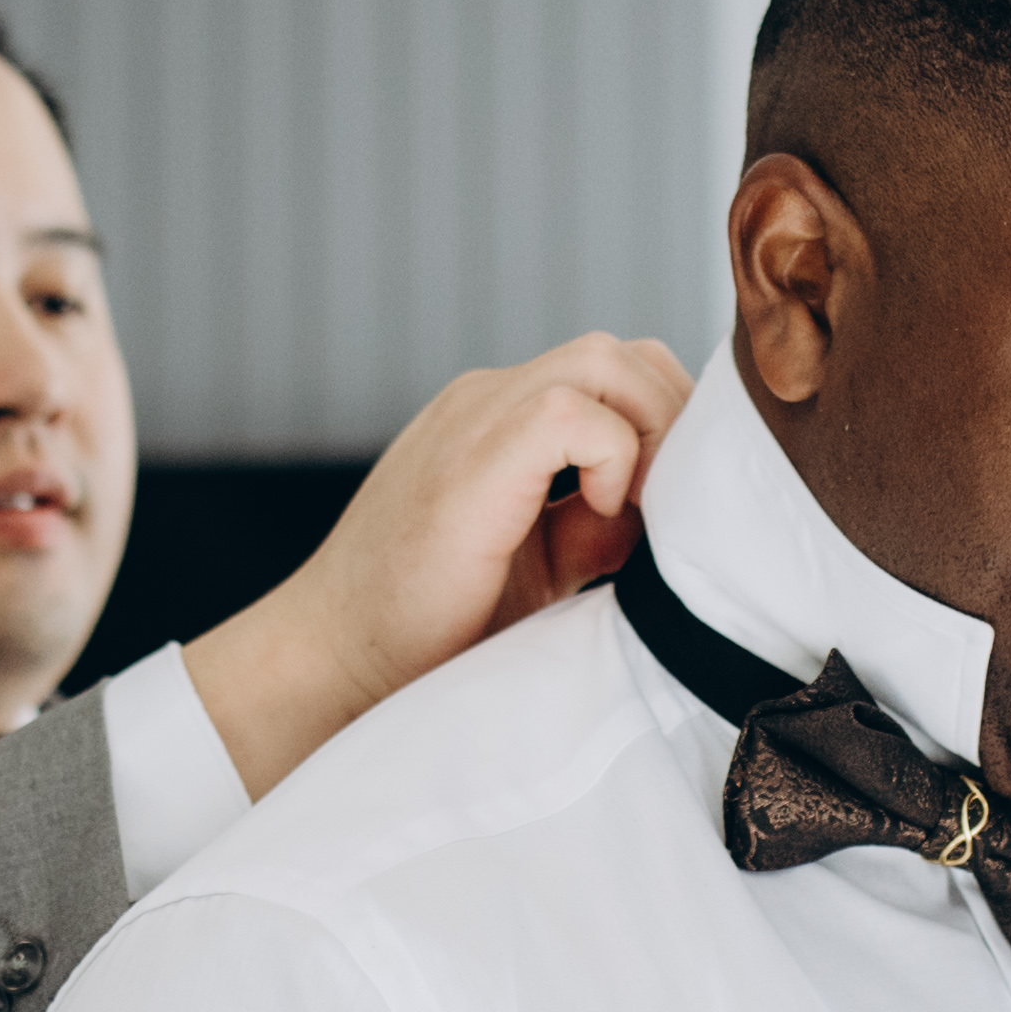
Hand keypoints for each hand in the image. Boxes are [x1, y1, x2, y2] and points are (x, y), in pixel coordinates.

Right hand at [183, 332, 694, 795]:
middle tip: (675, 502)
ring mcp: (475, 420)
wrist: (334, 657)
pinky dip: (614, 457)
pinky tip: (602, 517)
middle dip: (673, 418)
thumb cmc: (428, 625)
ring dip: (650, 427)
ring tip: (642, 506)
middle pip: (622, 354)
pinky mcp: (473, 459)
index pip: (615, 373)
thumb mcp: (537, 563)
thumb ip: (593, 524)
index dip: (664, 422)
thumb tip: (663, 514)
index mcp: (498, 419)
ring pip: (604, 359)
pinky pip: (573, 412)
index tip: (674, 499)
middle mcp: (486, 402)